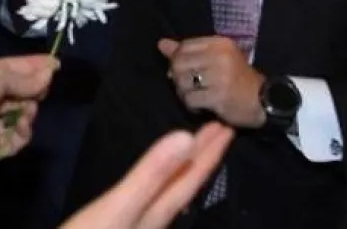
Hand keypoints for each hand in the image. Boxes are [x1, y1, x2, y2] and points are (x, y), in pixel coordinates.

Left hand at [0, 55, 56, 158]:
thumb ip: (24, 78)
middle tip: (41, 90)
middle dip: (35, 91)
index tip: (56, 64)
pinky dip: (22, 133)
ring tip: (27, 109)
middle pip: (23, 94)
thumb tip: (50, 71)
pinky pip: (16, 139)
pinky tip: (22, 125)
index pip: (17, 70)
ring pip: (23, 116)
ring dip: (29, 112)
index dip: (35, 67)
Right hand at [59, 123, 233, 228]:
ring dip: (185, 171)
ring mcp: (140, 227)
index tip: (226, 128)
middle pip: (185, 186)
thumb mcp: (120, 206)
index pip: (190, 179)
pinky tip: (156, 187)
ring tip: (196, 153)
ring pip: (173, 194)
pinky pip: (156, 199)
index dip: (208, 153)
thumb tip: (186, 138)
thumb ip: (151, 174)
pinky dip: (163, 184)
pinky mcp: (125, 228)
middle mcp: (155, 221)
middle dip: (202, 158)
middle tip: (220, 130)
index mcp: (158, 212)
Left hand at [158, 37, 266, 128]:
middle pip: (179, 63)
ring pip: (182, 82)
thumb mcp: (216, 59)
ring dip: (184, 93)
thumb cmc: (237, 79)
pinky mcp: (219, 96)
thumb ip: (188, 51)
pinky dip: (191, 105)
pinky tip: (200, 107)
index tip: (183, 72)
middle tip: (188, 87)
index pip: (184, 46)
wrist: (265, 101)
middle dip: (178, 78)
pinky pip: (190, 99)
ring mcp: (221, 76)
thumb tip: (161, 44)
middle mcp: (220, 56)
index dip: (177, 60)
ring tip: (195, 97)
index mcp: (220, 44)